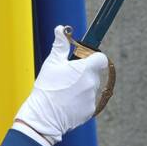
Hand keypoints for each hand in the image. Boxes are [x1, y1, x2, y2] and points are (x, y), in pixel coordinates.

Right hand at [15, 25, 109, 145]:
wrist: (44, 116)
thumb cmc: (47, 88)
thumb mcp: (52, 63)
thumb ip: (60, 45)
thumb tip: (60, 29)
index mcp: (86, 68)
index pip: (101, 58)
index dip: (93, 57)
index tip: (83, 60)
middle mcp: (93, 82)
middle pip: (93, 73)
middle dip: (83, 73)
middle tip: (66, 77)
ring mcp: (92, 97)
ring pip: (90, 87)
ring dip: (81, 87)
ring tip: (64, 92)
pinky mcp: (90, 110)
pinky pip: (88, 101)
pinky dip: (80, 101)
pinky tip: (66, 103)